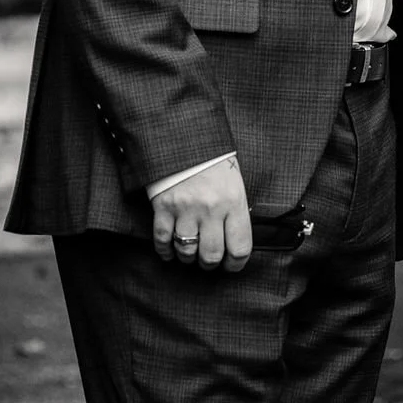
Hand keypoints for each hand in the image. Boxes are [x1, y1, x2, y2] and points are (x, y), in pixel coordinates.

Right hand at [151, 155, 252, 272]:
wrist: (185, 137)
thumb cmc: (214, 162)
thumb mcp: (234, 184)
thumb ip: (235, 212)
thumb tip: (235, 241)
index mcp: (234, 202)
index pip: (240, 248)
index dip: (236, 264)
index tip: (232, 264)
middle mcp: (211, 208)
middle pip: (211, 255)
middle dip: (210, 264)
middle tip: (209, 261)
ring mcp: (185, 209)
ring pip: (186, 252)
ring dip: (188, 257)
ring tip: (190, 253)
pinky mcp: (163, 207)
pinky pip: (162, 240)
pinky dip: (165, 251)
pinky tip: (169, 250)